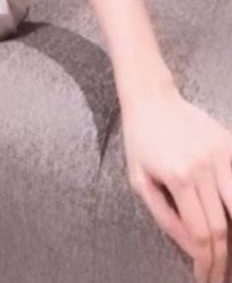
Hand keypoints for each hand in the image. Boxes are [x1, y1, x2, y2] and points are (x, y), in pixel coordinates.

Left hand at [121, 82, 231, 281]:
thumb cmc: (141, 140)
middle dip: (222, 259)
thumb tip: (193, 250)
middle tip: (219, 278)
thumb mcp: (140, 180)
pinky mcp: (231, 145)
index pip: (201, 233)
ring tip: (229, 259)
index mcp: (179, 177)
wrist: (152, 98)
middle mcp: (205, 167)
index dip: (206, 262)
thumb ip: (166, 217)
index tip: (205, 278)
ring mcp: (222, 155)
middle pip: (224, 227)